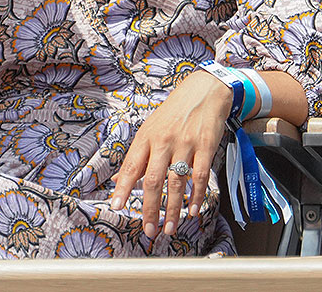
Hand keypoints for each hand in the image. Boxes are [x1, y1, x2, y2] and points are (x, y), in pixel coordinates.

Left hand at [110, 69, 231, 237]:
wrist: (203, 91)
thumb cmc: (173, 112)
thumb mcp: (150, 128)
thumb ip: (137, 156)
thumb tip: (119, 179)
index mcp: (146, 136)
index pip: (132, 165)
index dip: (123, 187)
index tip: (117, 206)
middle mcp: (164, 140)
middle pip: (154, 179)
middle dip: (150, 208)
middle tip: (149, 230)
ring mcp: (185, 143)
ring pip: (177, 181)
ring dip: (173, 209)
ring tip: (169, 228)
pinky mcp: (205, 146)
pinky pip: (200, 176)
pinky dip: (196, 196)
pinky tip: (192, 210)